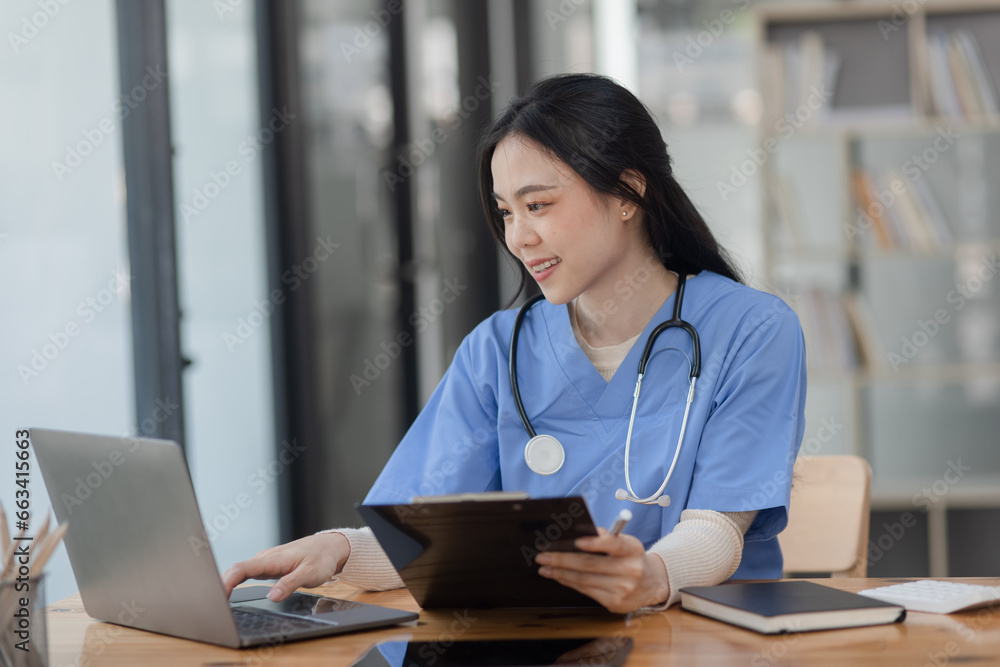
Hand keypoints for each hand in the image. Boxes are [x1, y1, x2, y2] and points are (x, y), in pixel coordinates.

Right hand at [222, 532, 350, 601]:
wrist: (328, 547)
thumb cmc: (320, 559)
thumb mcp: (310, 574)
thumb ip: (290, 584)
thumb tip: (272, 596)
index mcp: (273, 559)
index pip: (242, 568)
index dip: (227, 581)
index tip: (219, 594)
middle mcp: (265, 558)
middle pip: (236, 569)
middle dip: (221, 584)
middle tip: (213, 603)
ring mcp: (265, 561)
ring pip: (240, 570)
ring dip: (227, 582)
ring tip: (218, 600)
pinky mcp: (268, 566)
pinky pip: (247, 572)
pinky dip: (236, 581)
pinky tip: (231, 591)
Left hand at [535, 527, 668, 613]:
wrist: (651, 584)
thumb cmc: (631, 558)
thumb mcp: (625, 543)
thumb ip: (606, 538)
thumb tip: (580, 532)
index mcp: (633, 549)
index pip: (614, 544)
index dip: (595, 543)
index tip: (576, 541)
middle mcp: (630, 570)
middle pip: (591, 564)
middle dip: (562, 559)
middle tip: (543, 555)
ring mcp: (623, 589)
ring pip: (584, 579)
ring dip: (560, 572)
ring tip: (545, 567)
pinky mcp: (615, 603)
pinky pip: (586, 590)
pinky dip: (569, 582)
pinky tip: (559, 576)